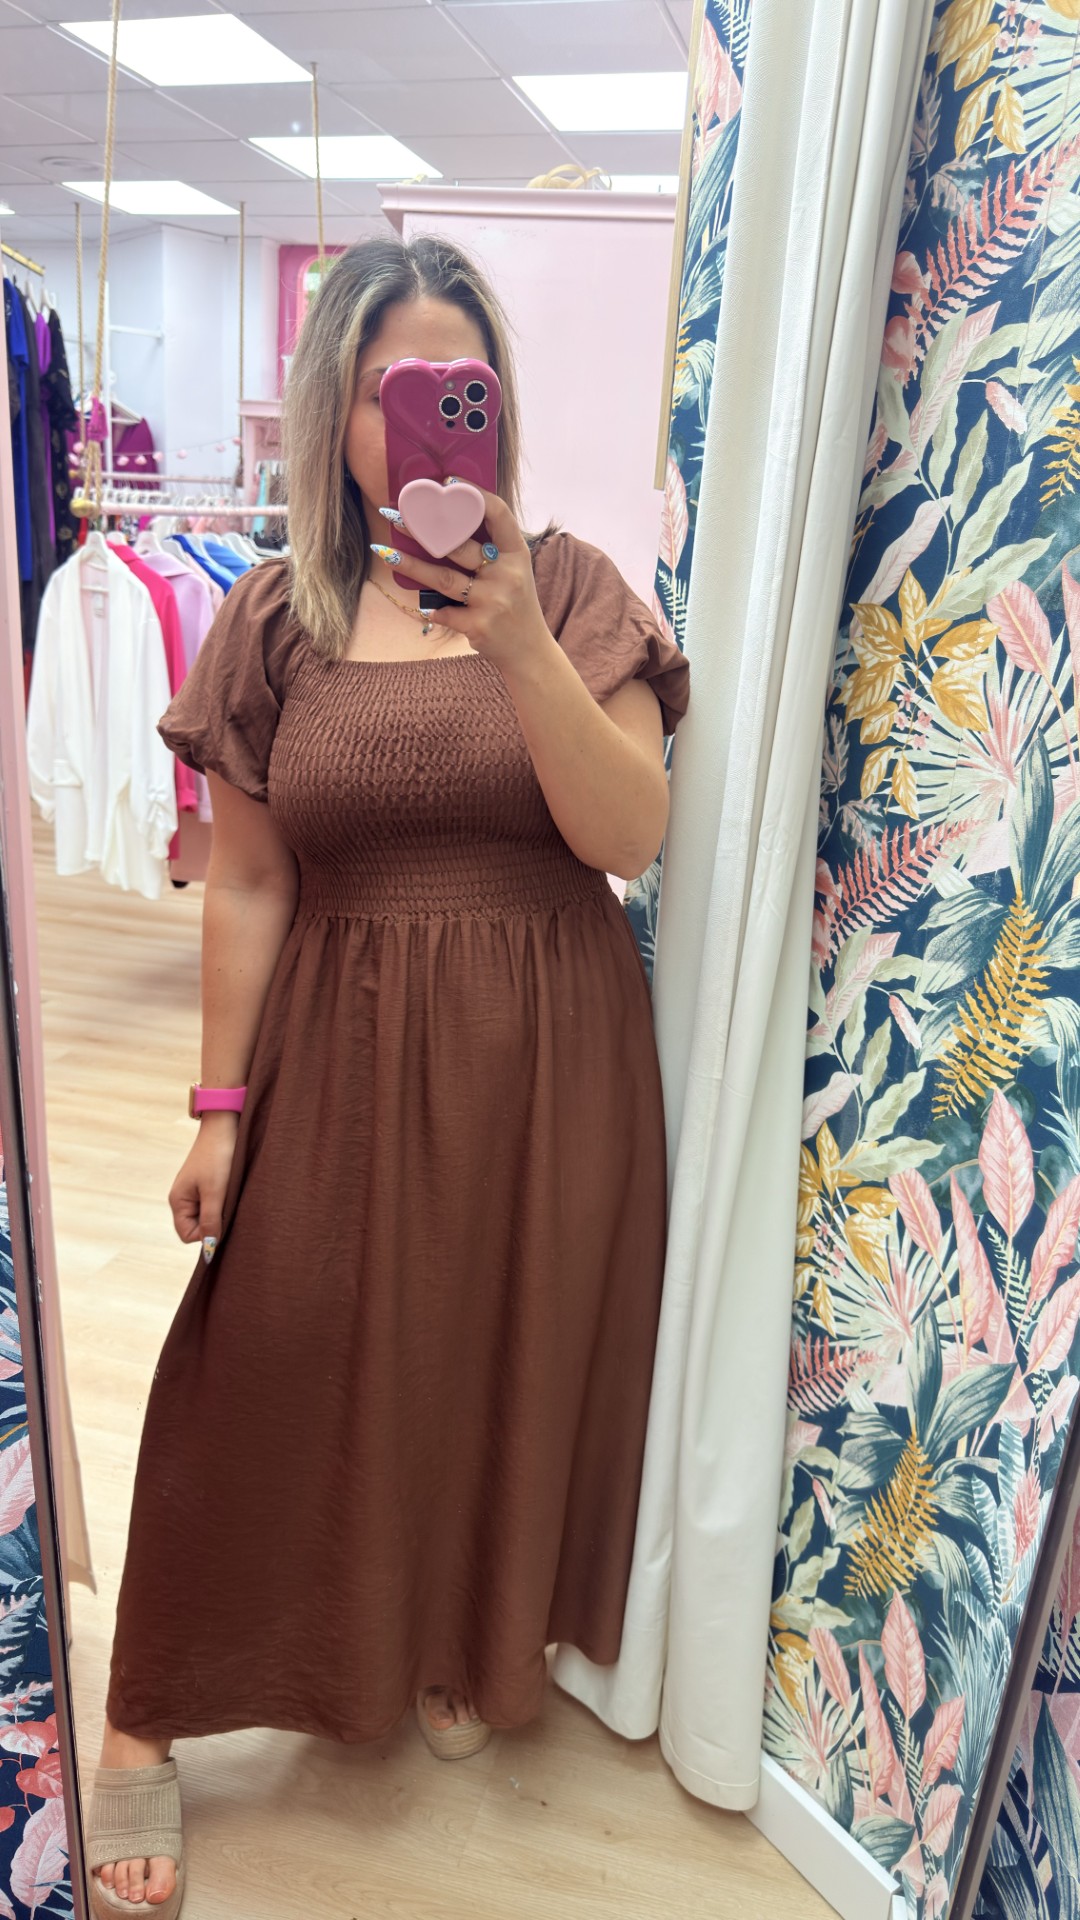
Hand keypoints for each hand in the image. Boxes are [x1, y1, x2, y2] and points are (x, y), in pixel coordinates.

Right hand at [169, 1115, 238, 1262]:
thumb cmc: (218, 1157)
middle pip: (198, 1227)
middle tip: (228, 1204)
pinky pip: (214, 1203)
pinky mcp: (207, 1184)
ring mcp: (195, 1191)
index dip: (205, 1234)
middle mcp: (183, 1198)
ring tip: (230, 1194)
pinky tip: (232, 1189)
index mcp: (178, 1201)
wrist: (225, 1126)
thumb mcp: (216, 1192)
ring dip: (222, 1211)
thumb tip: (209, 1248)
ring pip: (208, 1215)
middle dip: (215, 1222)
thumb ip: (211, 1220)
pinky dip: (224, 1201)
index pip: (187, 1235)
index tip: (222, 1218)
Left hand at [379, 490, 553, 673]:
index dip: (474, 494)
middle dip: (424, 529)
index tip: (448, 481)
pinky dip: (433, 609)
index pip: (499, 514)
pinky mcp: (477, 625)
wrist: (528, 650)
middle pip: (459, 545)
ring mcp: (492, 601)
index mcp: (517, 555)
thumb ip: (491, 549)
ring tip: (385, 552)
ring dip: (410, 565)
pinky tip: (425, 606)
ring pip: (443, 578)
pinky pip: (444, 611)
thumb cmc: (515, 604)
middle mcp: (506, 575)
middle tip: (396, 514)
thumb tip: (449, 519)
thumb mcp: (514, 571)